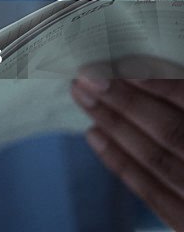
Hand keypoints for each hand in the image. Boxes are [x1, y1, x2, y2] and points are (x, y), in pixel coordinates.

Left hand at [71, 73, 183, 228]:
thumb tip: (162, 72)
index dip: (161, 84)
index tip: (123, 64)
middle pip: (174, 133)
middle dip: (126, 102)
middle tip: (87, 77)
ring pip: (159, 161)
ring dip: (117, 126)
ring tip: (85, 98)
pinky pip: (155, 195)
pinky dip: (122, 164)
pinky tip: (95, 136)